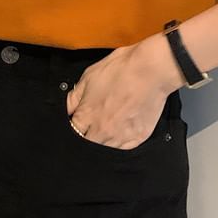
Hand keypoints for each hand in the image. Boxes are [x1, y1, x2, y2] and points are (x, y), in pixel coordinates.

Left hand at [66, 34, 183, 149]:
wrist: (151, 70)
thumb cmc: (122, 69)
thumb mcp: (89, 76)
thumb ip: (74, 98)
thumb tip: (66, 110)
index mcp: (87, 115)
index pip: (71, 132)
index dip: (74, 126)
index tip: (77, 122)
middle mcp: (102, 130)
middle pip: (86, 145)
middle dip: (85, 136)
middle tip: (93, 123)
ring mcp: (121, 136)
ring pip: (104, 149)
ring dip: (102, 140)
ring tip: (109, 124)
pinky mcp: (138, 138)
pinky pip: (123, 149)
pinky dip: (119, 142)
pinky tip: (121, 129)